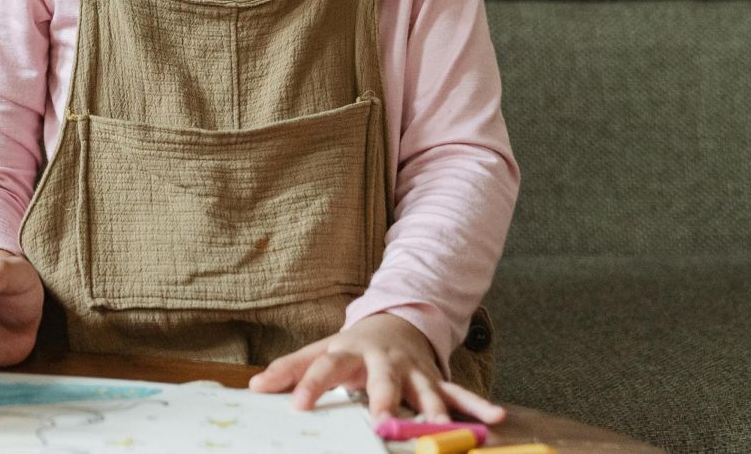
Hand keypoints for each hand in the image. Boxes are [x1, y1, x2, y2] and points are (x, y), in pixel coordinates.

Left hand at [248, 313, 506, 424]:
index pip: (325, 368)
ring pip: (426, 392)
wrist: (396, 322)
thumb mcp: (319, 351)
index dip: (309, 385)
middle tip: (381, 421)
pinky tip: (496, 420)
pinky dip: (478, 407)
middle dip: (383, 401)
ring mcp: (414, 371)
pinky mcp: (437, 381)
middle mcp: (384, 362)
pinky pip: (459, 395)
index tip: (296, 405)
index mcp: (349, 353)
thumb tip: (254, 386)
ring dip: (435, 410)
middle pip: (383, 381)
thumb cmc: (351, 346)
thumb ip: (290, 369)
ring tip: (439, 428)